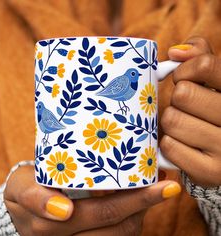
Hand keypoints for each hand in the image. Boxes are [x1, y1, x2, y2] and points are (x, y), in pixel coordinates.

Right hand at [4, 165, 179, 235]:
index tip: (162, 186)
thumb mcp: (20, 187)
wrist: (20, 208)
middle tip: (168, 185)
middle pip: (119, 227)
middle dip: (147, 204)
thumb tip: (63, 210)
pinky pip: (119, 235)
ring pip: (123, 233)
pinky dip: (134, 218)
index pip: (103, 214)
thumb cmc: (24, 190)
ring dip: (143, 212)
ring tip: (158, 188)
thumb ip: (36, 198)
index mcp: (56, 226)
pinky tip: (141, 200)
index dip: (134, 201)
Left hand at [160, 37, 220, 186]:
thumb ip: (202, 58)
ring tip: (187, 125)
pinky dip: (170, 143)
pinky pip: (169, 146)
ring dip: (172, 121)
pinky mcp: (209, 172)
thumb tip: (175, 52)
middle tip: (187, 106)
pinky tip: (184, 144)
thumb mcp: (219, 82)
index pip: (204, 66)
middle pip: (182, 95)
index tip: (183, 77)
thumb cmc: (218, 112)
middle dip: (178, 99)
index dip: (184, 70)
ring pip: (172, 120)